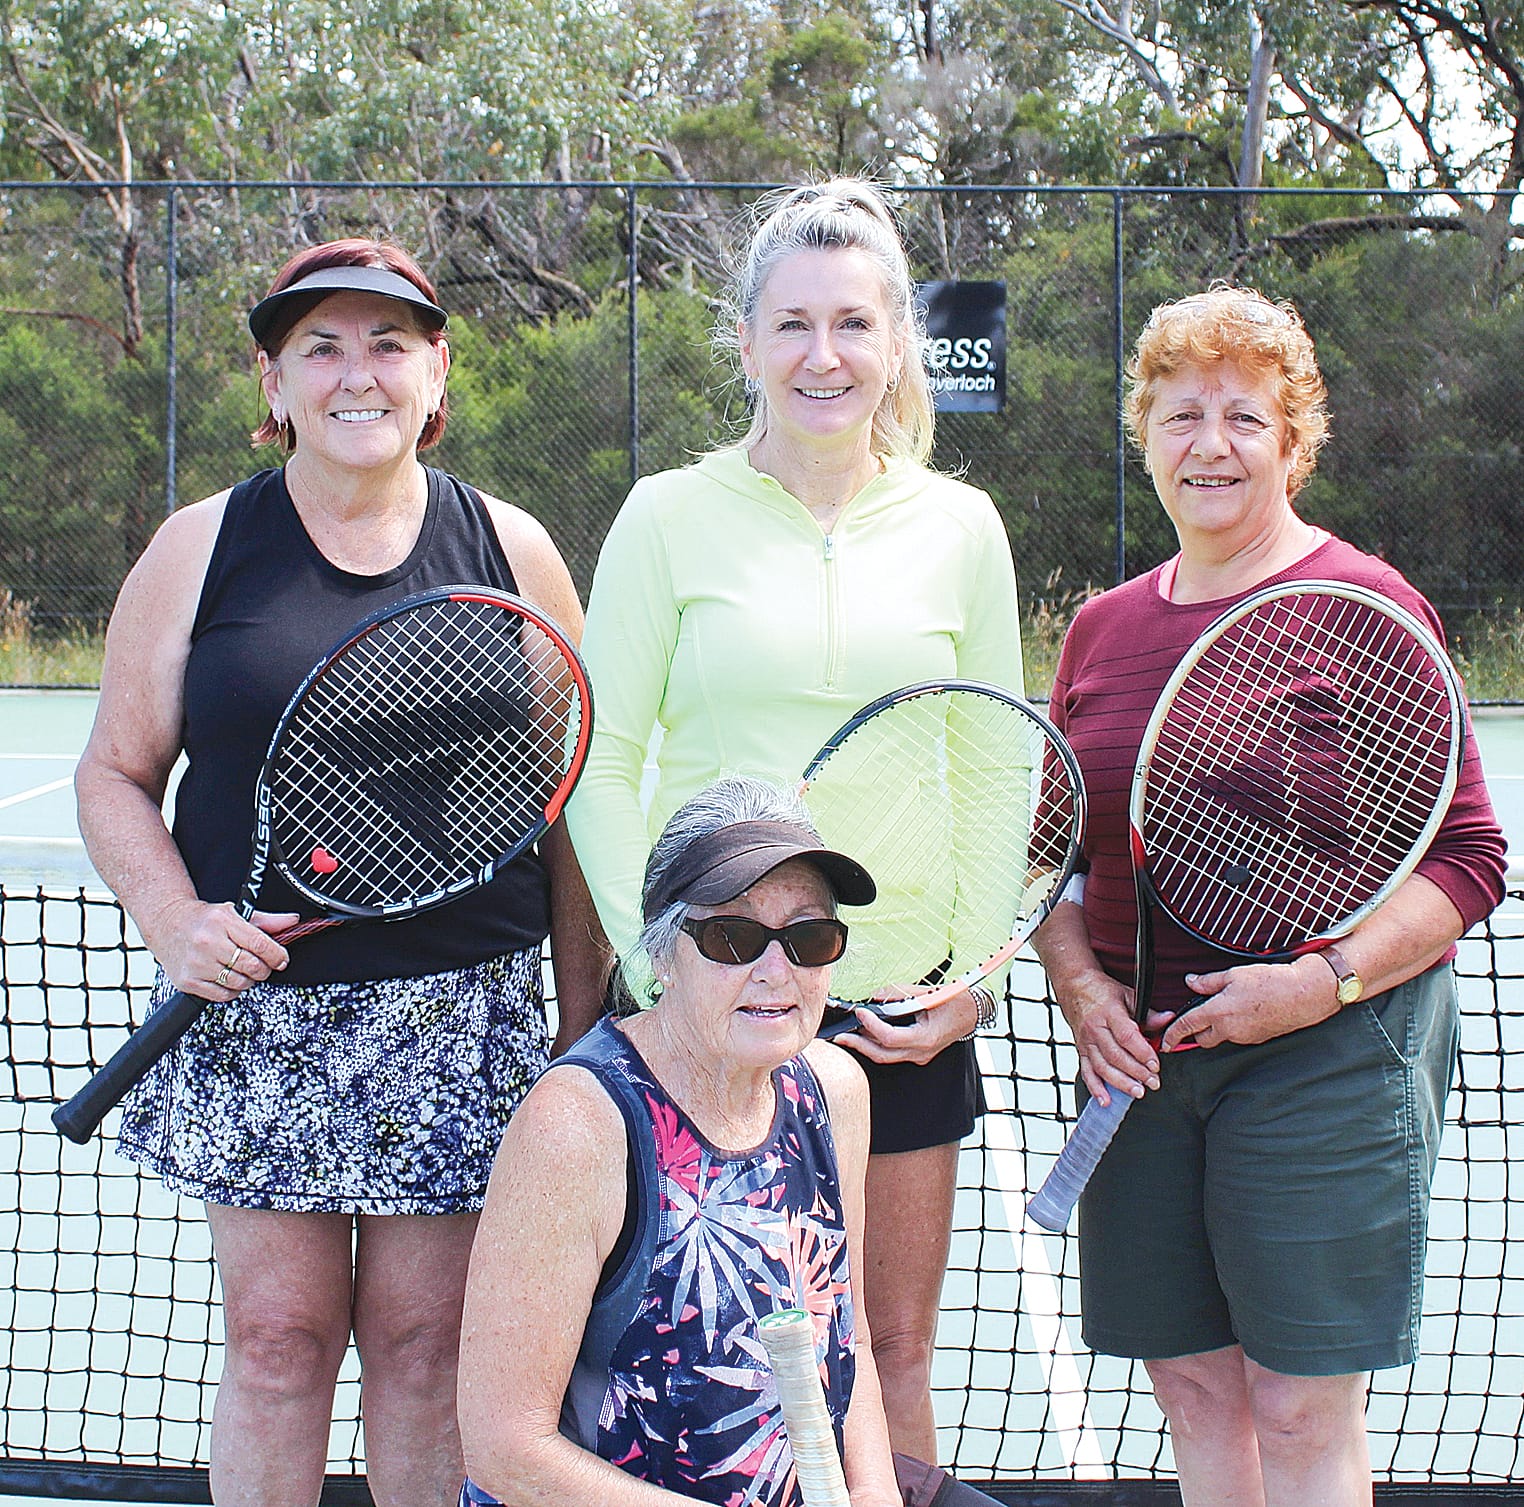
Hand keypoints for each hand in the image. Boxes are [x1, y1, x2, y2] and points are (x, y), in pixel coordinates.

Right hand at [149, 897, 297, 999]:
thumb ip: (266, 921)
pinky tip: (229, 979)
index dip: (278, 955)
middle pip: (252, 966)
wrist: (167, 924)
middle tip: (263, 966)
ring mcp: (197, 963)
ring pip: (239, 983)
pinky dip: (233, 991)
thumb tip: (293, 922)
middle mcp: (208, 942)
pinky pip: (222, 995)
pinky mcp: (188, 981)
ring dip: (249, 980)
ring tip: (244, 970)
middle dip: (264, 969)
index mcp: (223, 921)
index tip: (282, 960)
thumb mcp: (235, 912)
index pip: (261, 944)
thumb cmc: (203, 919)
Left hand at [830, 983, 977, 1065]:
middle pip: (883, 1055)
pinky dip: (877, 1045)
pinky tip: (865, 1035)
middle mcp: (921, 1051)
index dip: (872, 1025)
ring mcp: (919, 1055)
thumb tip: (877, 995)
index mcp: (926, 1038)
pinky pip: (893, 1053)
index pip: (890, 1038)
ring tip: (846, 1036)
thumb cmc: (955, 1002)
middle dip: (858, 1045)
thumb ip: (901, 994)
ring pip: (886, 1057)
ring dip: (865, 1046)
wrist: (973, 1013)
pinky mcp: (917, 1053)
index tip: (860, 1011)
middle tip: (839, 1037)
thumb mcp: (929, 993)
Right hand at [1060, 968, 1160, 1105]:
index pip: (1127, 1037)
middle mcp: (1095, 1029)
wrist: (1074, 986)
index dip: (1142, 1053)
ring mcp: (1086, 1041)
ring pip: (1102, 1066)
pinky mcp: (1081, 1050)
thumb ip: (1148, 1013)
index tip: (1155, 1064)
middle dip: (1136, 1072)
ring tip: (1137, 1092)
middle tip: (1153, 1082)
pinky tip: (1105, 1100)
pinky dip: (1095, 1088)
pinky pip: (1087, 1072)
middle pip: (1116, 1055)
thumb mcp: (1128, 996)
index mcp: (1109, 1013)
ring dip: (1120, 1083)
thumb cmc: (1102, 991)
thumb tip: (1168, 1020)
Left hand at [1162, 956, 1338, 1050]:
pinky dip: (1234, 1028)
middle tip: (1198, 1016)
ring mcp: (1245, 1037)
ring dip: (1217, 1028)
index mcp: (1219, 1012)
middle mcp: (1230, 1029)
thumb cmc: (1270, 982)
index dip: (1172, 1035)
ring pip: (1221, 1038)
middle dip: (1197, 1031)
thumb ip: (1208, 982)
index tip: (1164, 1042)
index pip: (1188, 1027)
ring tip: (1226, 1008)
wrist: (1303, 995)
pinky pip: (1238, 1036)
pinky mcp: (1258, 1039)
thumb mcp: (1233, 974)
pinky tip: (1243, 1012)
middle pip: (1203, 1039)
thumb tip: (1191, 982)